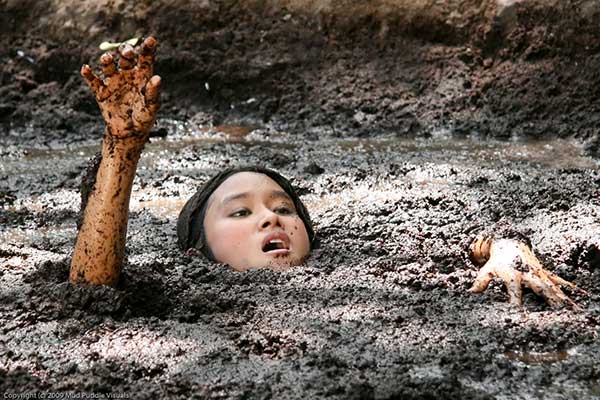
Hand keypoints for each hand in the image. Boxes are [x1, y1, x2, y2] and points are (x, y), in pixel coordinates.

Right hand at [81, 36, 160, 139]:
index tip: (151, 39)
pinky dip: (88, 74)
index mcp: (142, 77)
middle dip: (126, 52)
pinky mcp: (101, 92)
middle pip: (125, 58)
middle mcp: (127, 75)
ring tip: (107, 59)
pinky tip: (86, 69)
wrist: (128, 134)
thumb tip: (157, 78)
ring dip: (107, 61)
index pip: (145, 59)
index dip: (148, 49)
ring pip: (108, 66)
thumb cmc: (143, 119)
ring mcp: (113, 82)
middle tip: (127, 52)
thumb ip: (153, 93)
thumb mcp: (151, 108)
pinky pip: (93, 81)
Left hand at [469, 236, 587, 308]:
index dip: (516, 307)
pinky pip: (561, 281)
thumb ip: (480, 283)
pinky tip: (584, 297)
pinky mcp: (545, 273)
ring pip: (555, 287)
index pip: (514, 295)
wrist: (508, 244)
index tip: (519, 319)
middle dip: (550, 302)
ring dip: (566, 298)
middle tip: (559, 315)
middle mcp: (529, 276)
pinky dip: (572, 289)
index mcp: (513, 277)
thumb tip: (469, 295)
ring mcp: (540, 274)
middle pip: (542, 290)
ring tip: (576, 311)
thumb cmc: (496, 262)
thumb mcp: (485, 271)